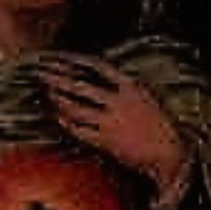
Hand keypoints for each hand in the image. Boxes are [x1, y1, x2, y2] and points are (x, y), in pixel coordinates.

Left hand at [34, 53, 188, 194]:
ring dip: (58, 100)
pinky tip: (58, 117)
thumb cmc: (157, 124)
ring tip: (47, 93)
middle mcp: (119, 102)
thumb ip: (123, 86)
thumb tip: (99, 76)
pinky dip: (67, 123)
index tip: (61, 56)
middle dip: (58, 78)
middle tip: (41, 72)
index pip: (98, 66)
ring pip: (76, 108)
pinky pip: (79, 130)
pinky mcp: (106, 141)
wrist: (169, 153)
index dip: (76, 60)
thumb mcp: (144, 97)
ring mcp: (111, 122)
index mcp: (130, 87)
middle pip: (80, 86)